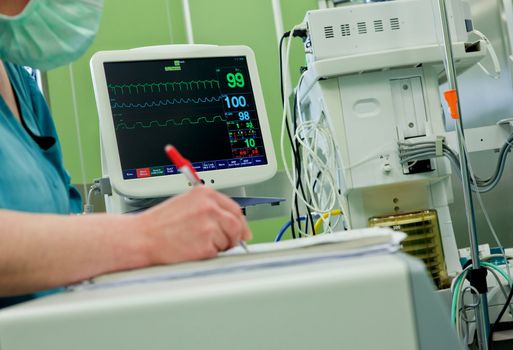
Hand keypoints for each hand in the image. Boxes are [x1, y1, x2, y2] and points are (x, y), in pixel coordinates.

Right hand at [134, 186, 251, 264]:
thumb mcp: (186, 203)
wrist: (142, 237)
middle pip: (237, 224)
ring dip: (219, 246)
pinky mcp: (206, 245)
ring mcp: (209, 226)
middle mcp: (209, 207)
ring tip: (197, 242)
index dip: (240, 222)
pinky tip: (193, 248)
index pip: (234, 208)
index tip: (242, 230)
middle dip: (234, 236)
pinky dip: (209, 254)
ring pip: (229, 240)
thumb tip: (230, 220)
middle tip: (226, 243)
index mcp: (205, 194)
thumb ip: (210, 208)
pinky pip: (218, 253)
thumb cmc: (160, 223)